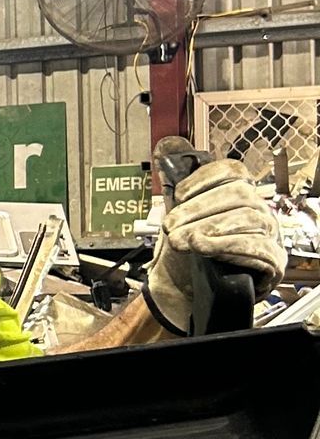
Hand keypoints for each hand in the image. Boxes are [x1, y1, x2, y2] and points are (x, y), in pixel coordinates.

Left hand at [146, 158, 283, 330]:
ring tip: (182, 240)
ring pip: (247, 219)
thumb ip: (175, 186)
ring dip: (209, 228)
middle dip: (199, 209)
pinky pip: (258, 248)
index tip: (179, 194)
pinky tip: (204, 247)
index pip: (232, 172)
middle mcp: (258, 210)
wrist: (184, 291)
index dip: (205, 178)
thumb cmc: (186, 253)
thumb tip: (166, 146)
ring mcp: (268, 235)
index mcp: (238, 196)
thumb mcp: (178, 219)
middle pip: (238, 195)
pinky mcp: (272, 262)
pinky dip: (227, 245)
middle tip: (171, 227)